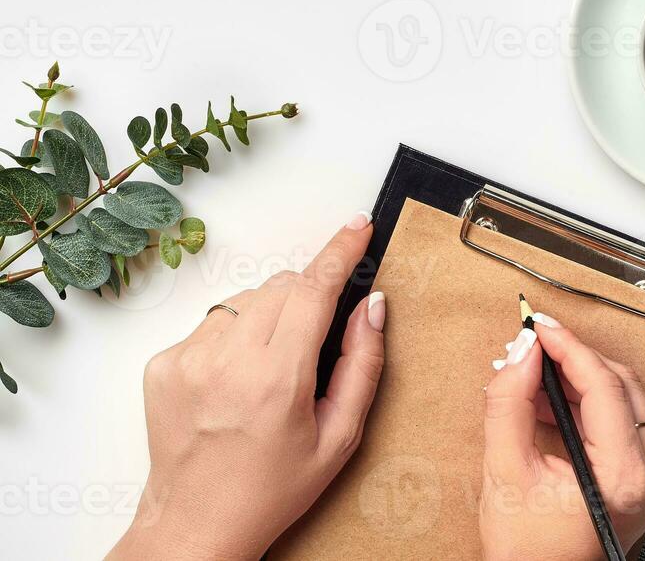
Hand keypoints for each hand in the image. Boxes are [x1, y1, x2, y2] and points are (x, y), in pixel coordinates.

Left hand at [108, 213, 386, 560]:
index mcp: (277, 380)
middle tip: (314, 342)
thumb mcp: (340, 436)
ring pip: (248, 298)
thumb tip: (373, 307)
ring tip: (271, 369)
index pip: (315, 289)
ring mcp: (188, 359)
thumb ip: (364, 365)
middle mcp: (228, 361)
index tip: (357, 227)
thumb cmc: (272, 488)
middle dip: (309, 295)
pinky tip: (237, 380)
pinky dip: (235, 336)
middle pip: (283, 286)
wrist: (195, 524)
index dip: (340, 251)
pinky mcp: (163, 363)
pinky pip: (214, 321)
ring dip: (270, 315)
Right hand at [479, 312, 644, 560]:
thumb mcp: (505, 473)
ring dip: (581, 380)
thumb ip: (509, 405)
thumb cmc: (528, 552)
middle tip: (533, 346)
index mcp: (623, 477)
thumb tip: (522, 353)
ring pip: (625, 399)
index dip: (568, 348)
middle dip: (574, 360)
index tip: (541, 327)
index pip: (603, 387)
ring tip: (535, 374)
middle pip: (620, 386)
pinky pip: (624, 421)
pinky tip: (552, 399)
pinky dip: (590, 404)